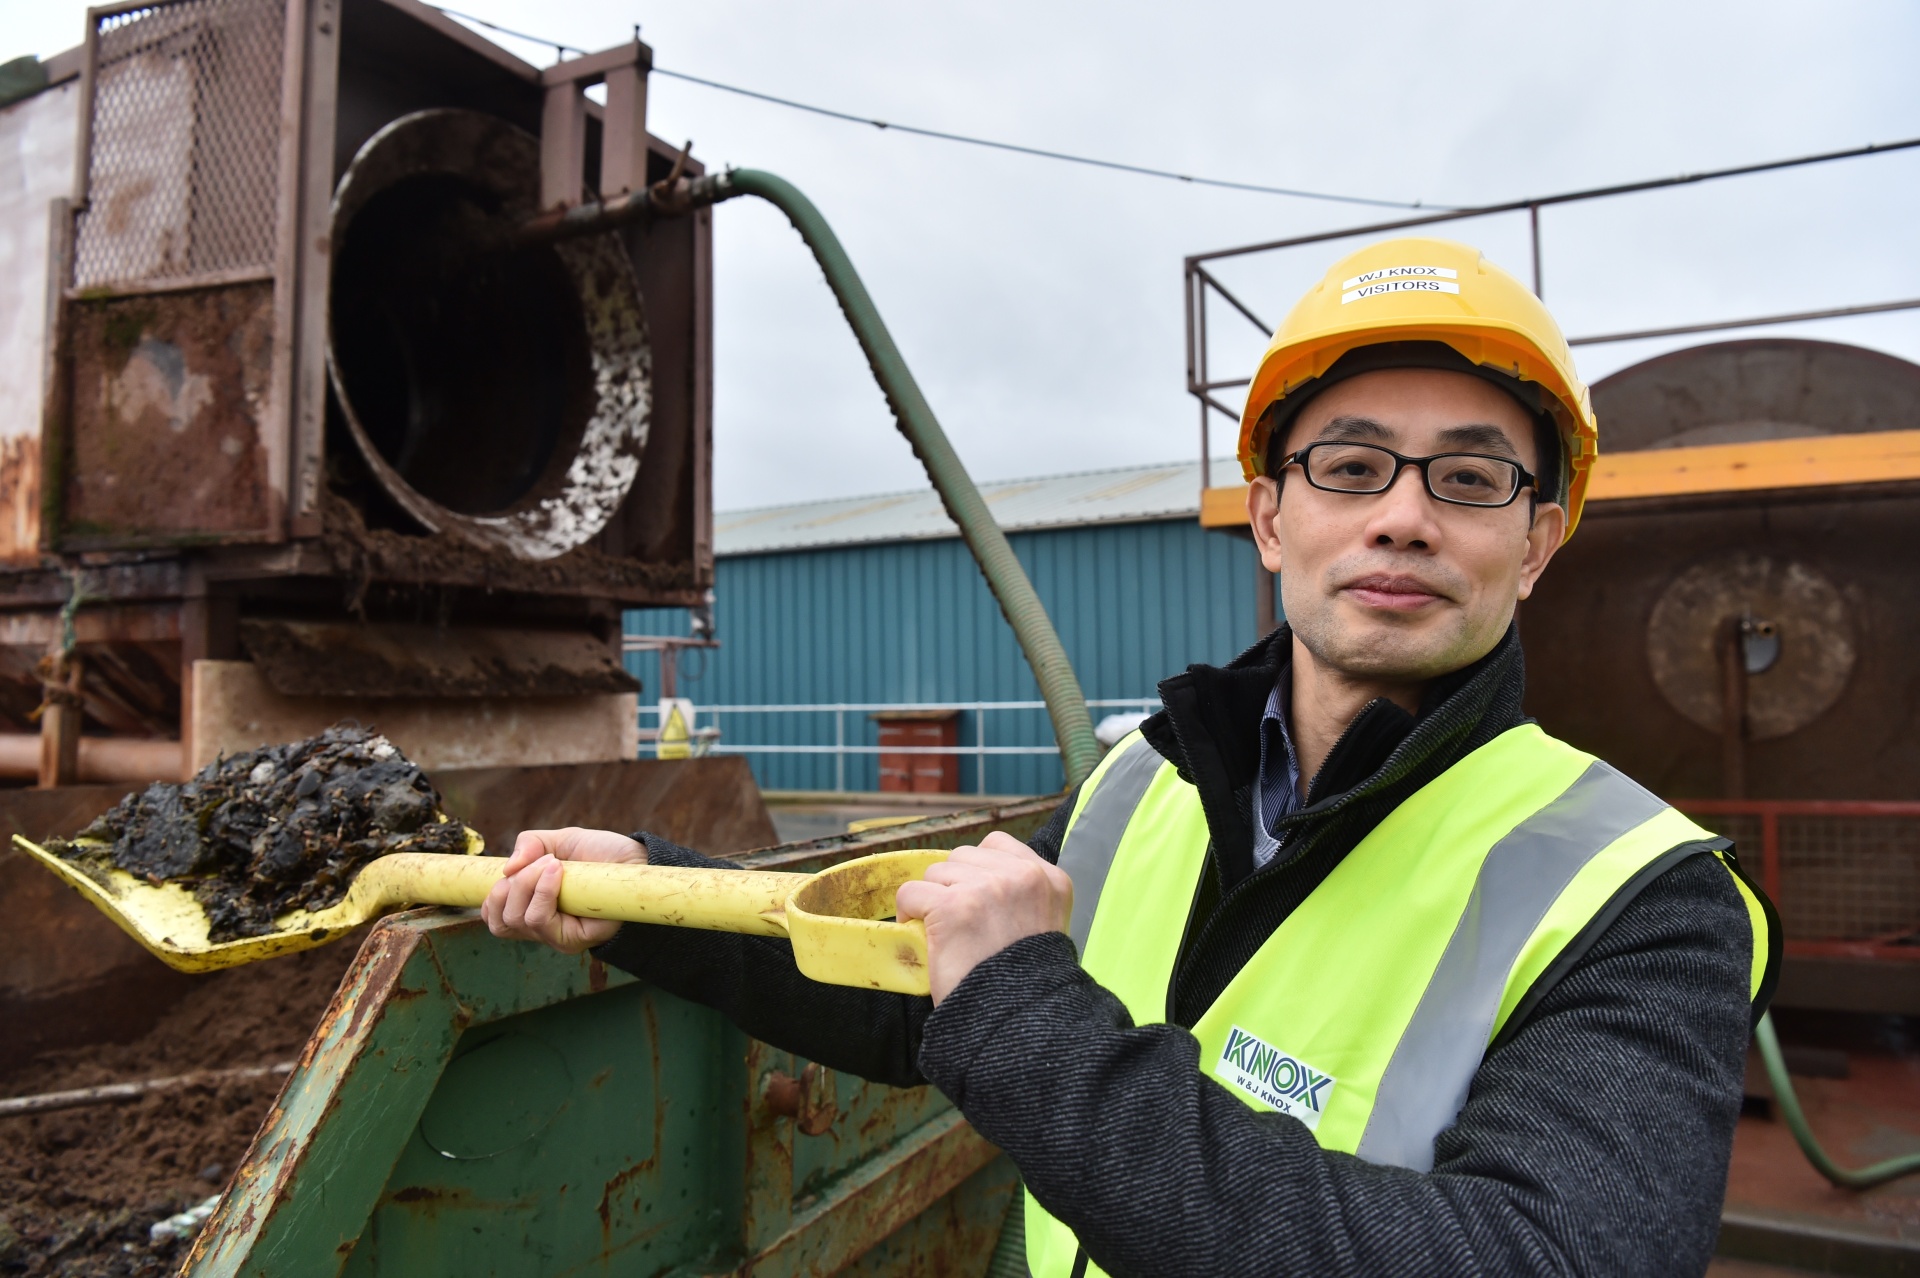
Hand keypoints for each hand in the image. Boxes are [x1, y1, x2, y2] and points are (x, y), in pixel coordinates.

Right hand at [481, 827, 646, 953]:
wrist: (635, 860)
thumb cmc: (600, 854)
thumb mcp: (559, 840)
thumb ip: (529, 845)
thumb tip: (506, 870)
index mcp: (531, 907)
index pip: (493, 917)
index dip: (493, 895)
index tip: (513, 870)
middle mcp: (541, 928)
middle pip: (499, 921)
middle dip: (511, 884)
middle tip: (542, 860)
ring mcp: (555, 936)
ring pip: (517, 919)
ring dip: (527, 883)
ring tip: (553, 863)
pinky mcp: (571, 941)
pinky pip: (539, 920)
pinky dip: (542, 891)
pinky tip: (558, 870)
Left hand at [894, 831, 1072, 1004]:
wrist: (1017, 1017)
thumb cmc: (1026, 983)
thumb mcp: (1045, 925)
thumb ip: (1022, 895)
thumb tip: (976, 878)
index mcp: (1051, 880)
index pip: (999, 845)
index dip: (978, 869)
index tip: (975, 898)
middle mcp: (1022, 876)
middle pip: (963, 856)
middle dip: (954, 885)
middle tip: (958, 923)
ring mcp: (986, 888)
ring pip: (936, 872)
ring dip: (933, 900)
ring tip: (943, 933)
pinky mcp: (952, 906)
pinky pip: (911, 892)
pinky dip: (909, 913)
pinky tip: (921, 935)